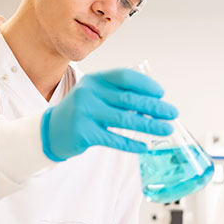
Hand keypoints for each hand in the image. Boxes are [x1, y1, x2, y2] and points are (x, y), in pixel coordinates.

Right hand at [41, 69, 177, 160]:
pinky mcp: (84, 133)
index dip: (146, 85)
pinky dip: (132, 143)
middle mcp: (89, 93)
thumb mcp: (95, 95)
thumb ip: (118, 94)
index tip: (161, 94)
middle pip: (130, 99)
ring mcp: (85, 113)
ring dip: (150, 126)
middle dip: (155, 107)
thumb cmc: (81, 111)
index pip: (125, 77)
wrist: (51, 130)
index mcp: (95, 80)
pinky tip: (145, 146)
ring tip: (166, 129)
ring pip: (125, 119)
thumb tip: (153, 102)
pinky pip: (114, 138)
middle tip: (172, 113)